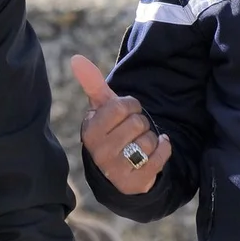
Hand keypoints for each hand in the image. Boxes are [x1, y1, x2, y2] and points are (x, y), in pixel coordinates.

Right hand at [71, 55, 170, 194]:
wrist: (118, 172)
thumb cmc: (111, 133)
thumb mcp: (101, 110)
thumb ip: (93, 85)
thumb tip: (76, 58)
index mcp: (90, 132)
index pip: (121, 106)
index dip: (130, 106)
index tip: (126, 113)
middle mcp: (100, 152)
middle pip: (137, 123)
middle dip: (141, 123)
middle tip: (132, 132)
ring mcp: (116, 170)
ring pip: (149, 140)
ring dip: (151, 139)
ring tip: (139, 145)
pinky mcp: (135, 182)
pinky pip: (161, 156)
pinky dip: (163, 149)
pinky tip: (154, 151)